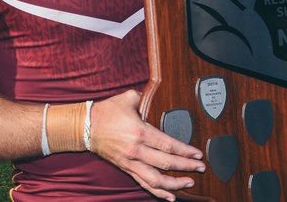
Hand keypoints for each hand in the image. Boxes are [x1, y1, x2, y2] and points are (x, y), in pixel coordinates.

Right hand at [89, 90, 204, 200]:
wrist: (86, 127)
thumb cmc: (106, 113)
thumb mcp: (126, 98)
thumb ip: (142, 98)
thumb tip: (151, 96)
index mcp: (140, 132)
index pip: (168, 145)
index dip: (185, 151)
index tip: (197, 154)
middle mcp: (137, 150)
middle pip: (166, 163)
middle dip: (186, 167)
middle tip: (200, 168)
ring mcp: (131, 162)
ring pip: (156, 179)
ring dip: (174, 184)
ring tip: (189, 183)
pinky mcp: (126, 168)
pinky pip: (143, 184)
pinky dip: (158, 192)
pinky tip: (170, 196)